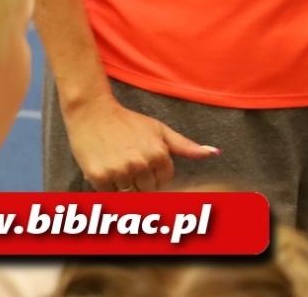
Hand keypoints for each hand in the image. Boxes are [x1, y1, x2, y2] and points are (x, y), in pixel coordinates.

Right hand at [62, 93, 217, 191]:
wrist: (93, 113)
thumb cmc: (129, 122)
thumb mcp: (160, 130)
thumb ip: (186, 146)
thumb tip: (214, 153)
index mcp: (159, 154)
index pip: (165, 181)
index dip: (155, 173)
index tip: (145, 162)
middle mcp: (140, 164)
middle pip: (148, 189)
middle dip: (141, 180)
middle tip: (130, 162)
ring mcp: (119, 171)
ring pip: (129, 194)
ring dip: (125, 184)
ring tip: (119, 164)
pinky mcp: (99, 176)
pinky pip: (109, 193)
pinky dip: (108, 186)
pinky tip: (107, 168)